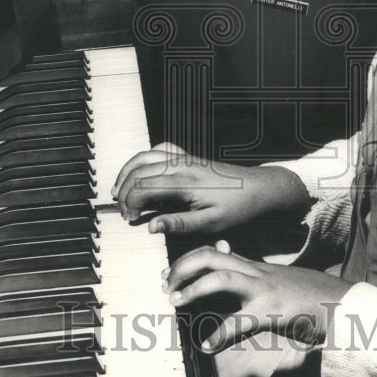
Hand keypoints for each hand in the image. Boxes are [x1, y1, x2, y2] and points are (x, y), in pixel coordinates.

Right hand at [114, 142, 309, 237]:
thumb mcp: (210, 223)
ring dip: (128, 172)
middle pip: (138, 171)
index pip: (143, 187)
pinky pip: (158, 150)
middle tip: (124, 211)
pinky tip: (139, 171)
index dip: (130, 203)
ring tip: (119, 191)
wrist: (257, 188)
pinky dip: (142, 159)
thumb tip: (150, 226)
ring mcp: (183, 157)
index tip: (130, 219)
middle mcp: (180, 164)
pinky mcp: (187, 156)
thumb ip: (178, 224)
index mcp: (184, 181)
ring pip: (144, 157)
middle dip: (125, 190)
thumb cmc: (236, 208)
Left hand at [165, 241, 352, 350]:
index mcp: (255, 268)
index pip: (215, 251)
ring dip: (194, 289)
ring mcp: (264, 289)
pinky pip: (241, 320)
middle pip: (211, 256)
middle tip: (166, 285)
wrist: (341, 303)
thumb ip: (250, 270)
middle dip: (183, 267)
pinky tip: (207, 344)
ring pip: (221, 277)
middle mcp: (256, 273)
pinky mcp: (273, 310)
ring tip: (176, 303)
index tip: (169, 274)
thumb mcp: (276, 278)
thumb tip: (225, 251)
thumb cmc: (308, 294)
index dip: (188, 259)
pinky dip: (221, 333)